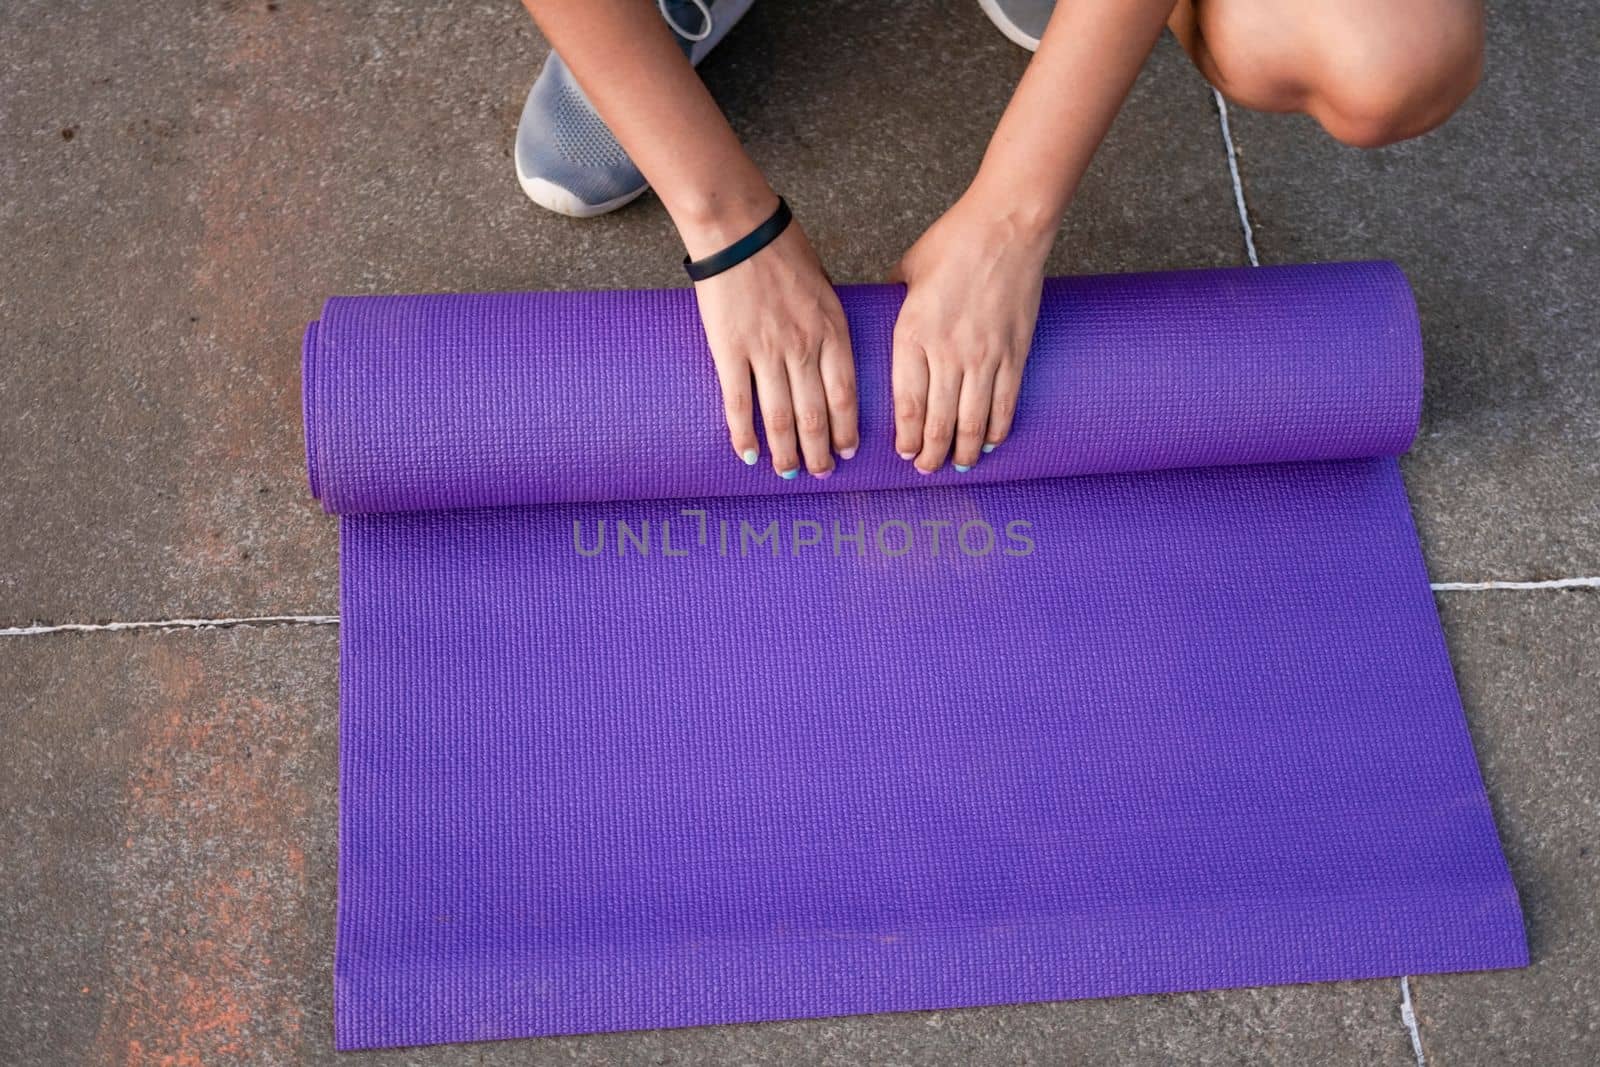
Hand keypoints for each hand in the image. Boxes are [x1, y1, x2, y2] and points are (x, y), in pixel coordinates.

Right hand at [692, 220, 858, 478]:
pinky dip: (744, 433)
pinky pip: (739, 402)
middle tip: (821, 473)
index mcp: (831, 330)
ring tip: (787, 472)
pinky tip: (748, 453)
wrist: (738, 229)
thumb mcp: (825, 287)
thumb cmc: (782, 250)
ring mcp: (765, 351)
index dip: (847, 428)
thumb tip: (832, 360)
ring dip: (785, 451)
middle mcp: (803, 347)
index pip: (845, 394)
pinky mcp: (729, 350)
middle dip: (820, 450)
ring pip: (780, 416)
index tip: (849, 451)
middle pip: (815, 414)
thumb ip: (829, 327)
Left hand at [890, 193, 1052, 472]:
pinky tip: (990, 443)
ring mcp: (985, 356)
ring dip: (963, 451)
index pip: (907, 404)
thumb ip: (891, 301)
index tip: (902, 453)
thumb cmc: (953, 243)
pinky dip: (997, 429)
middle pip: (938, 422)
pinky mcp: (1016, 353)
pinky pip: (1006, 404)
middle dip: (930, 454)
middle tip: (926, 469)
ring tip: (957, 465)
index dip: (906, 437)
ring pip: (973, 422)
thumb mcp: (906, 271)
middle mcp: (948, 352)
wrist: (1007, 227)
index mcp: (913, 334)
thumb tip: (877, 315)